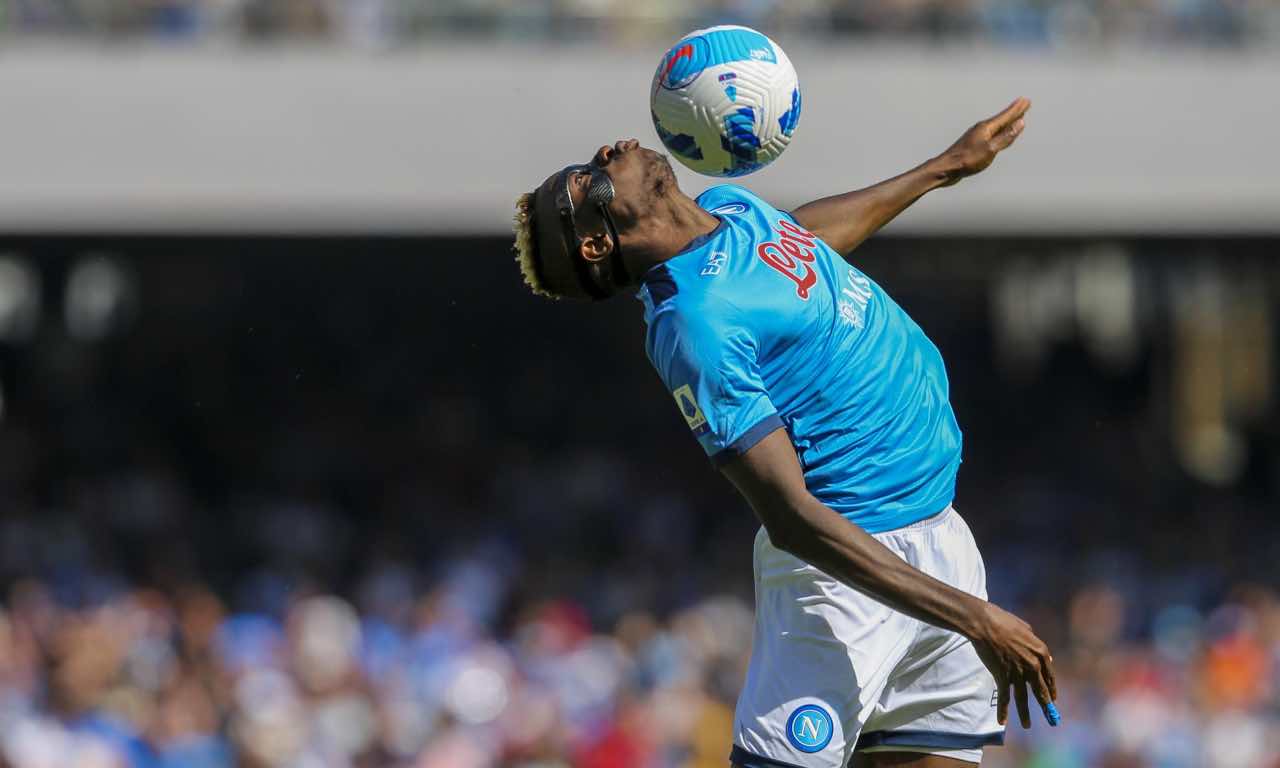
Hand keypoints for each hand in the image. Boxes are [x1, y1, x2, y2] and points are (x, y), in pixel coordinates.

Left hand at [935, 97, 1030, 186]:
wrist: (946, 169)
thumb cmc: (966, 160)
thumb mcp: (990, 149)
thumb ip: (1006, 137)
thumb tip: (1020, 123)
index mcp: (986, 128)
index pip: (1006, 116)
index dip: (1017, 109)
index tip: (1026, 100)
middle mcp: (981, 130)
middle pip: (1002, 119)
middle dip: (1014, 112)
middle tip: (1023, 103)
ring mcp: (977, 137)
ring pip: (997, 127)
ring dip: (1007, 122)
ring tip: (1015, 118)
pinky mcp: (974, 145)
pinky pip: (992, 136)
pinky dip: (1000, 132)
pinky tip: (999, 136)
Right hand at [968, 601, 1056, 727]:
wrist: (984, 623)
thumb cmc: (1003, 621)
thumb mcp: (1026, 628)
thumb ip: (1036, 644)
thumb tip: (1045, 658)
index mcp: (1041, 653)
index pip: (1049, 676)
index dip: (1051, 689)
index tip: (1053, 698)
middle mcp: (1033, 665)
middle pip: (1040, 690)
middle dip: (1045, 706)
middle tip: (1051, 718)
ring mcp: (1018, 672)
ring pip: (1023, 698)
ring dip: (1025, 714)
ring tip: (1027, 725)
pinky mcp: (1002, 676)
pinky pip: (1004, 697)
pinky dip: (1003, 710)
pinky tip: (1002, 721)